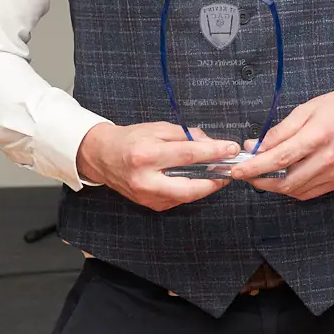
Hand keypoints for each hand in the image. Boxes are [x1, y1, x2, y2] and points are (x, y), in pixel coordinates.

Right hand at [77, 121, 241, 211]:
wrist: (102, 157)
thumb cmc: (130, 139)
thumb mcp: (157, 129)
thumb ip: (185, 135)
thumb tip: (210, 143)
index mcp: (146, 155)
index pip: (188, 155)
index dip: (213, 152)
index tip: (230, 148)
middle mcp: (146, 180)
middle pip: (190, 187)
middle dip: (214, 180)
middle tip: (229, 171)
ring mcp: (147, 196)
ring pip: (186, 196)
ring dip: (205, 186)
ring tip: (217, 174)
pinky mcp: (150, 205)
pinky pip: (177, 199)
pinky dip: (190, 190)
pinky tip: (198, 180)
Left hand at [227, 84, 333, 200]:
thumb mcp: (306, 110)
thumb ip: (279, 131)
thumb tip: (256, 145)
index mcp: (317, 136)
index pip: (279, 158)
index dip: (254, 167)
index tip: (238, 169)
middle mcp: (327, 158)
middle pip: (285, 181)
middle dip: (260, 180)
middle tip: (246, 173)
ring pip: (295, 190)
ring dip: (274, 186)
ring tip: (263, 173)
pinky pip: (308, 192)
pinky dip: (292, 189)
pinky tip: (284, 178)